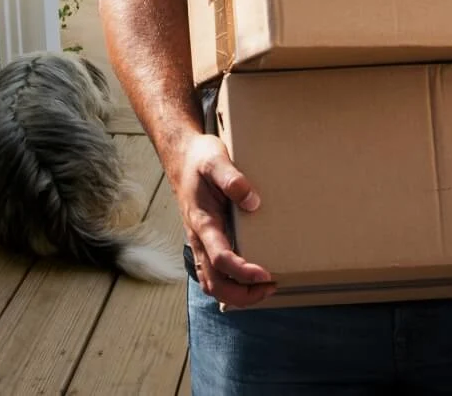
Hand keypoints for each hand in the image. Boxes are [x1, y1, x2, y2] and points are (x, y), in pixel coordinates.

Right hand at [169, 133, 274, 306]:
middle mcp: (199, 238)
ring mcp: (200, 242)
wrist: (181, 157)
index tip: (266, 274)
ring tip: (262, 289)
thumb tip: (252, 202)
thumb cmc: (199, 159)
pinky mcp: (204, 241)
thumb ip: (232, 179)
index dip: (243, 271)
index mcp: (203, 221)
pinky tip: (247, 280)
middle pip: (214, 283)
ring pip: (211, 283)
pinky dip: (228, 284)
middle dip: (242, 294)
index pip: (221, 258)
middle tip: (270, 287)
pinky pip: (211, 273)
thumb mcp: (215, 160)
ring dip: (235, 294)